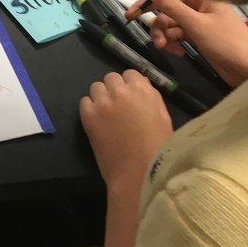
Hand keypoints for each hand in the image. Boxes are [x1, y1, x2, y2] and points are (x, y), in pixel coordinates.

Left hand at [79, 71, 172, 191]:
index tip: (130, 97)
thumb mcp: (163, 118)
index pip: (130, 73)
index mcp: (143, 89)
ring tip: (106, 114)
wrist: (138, 173)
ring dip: (101, 96)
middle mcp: (121, 91)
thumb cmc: (158, 149)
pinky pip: (84, 101)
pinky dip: (90, 108)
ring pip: (96, 87)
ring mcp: (103, 102)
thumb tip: (141, 87)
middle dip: (114, 89)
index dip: (129, 85)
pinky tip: (97, 121)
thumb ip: (151, 98)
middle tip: (118, 106)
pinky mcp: (88, 115)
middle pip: (111, 78)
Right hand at [133, 0, 247, 87]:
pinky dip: (172, 40)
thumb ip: (173, 7)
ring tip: (162, 46)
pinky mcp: (197, 34)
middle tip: (131, 17)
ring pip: (170, 18)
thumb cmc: (229, 44)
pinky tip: (175, 51)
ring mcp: (198, 18)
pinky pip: (176, 32)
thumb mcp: (198, 26)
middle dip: (153, 10)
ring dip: (162, 31)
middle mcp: (200, 1)